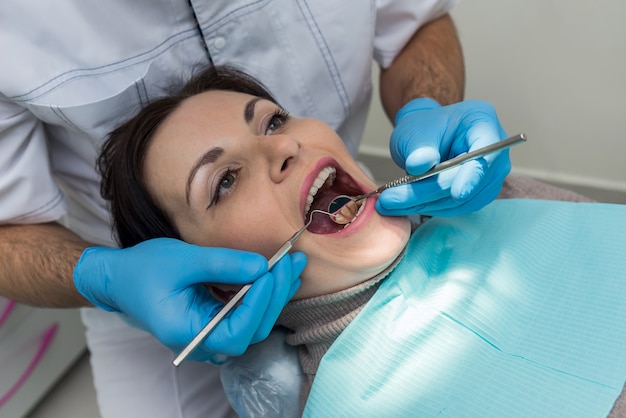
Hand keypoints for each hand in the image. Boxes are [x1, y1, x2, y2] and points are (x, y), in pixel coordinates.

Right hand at [73, 238, 304, 361]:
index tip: (270, 273)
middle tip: (291, 262)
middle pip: (251, 329)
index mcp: (187, 333)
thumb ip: (223, 264)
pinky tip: (278, 273)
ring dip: (275, 293)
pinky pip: (246, 314)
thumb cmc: (143, 270)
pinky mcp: (215, 321)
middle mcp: (202, 341)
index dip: (259, 305)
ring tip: (293, 264)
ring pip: (253, 323)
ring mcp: (210, 333)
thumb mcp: (182, 260)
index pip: (235, 332)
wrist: (119, 278)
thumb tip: (262, 265)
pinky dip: (264, 294)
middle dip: (275, 295)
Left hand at [378, 98, 510, 216]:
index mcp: (483, 123)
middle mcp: (494, 150)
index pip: (487, 153)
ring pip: (464, 200)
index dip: (473, 175)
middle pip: (470, 180)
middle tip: (392, 199)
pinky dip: (431, 208)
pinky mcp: (478, 193)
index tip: (457, 193)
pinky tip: (407, 204)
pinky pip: (458, 207)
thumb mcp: (415, 130)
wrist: (423, 136)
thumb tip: (420, 165)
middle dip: (431, 193)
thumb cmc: (423, 126)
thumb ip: (419, 147)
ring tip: (391, 202)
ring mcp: (488, 174)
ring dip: (427, 205)